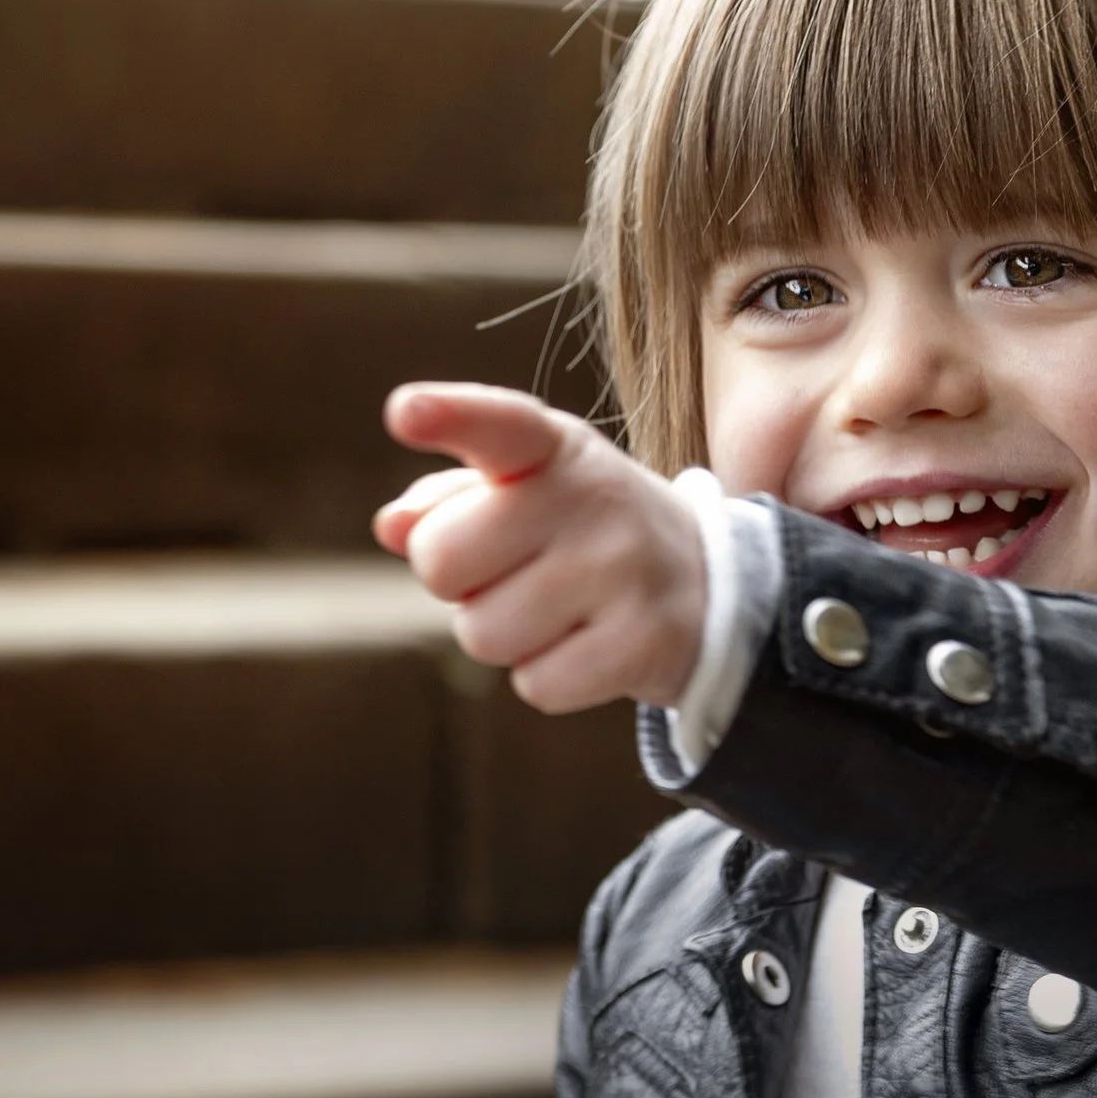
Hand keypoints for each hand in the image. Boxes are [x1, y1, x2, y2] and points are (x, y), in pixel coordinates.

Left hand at [375, 383, 706, 713]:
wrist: (705, 584)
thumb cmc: (579, 533)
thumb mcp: (523, 493)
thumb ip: (447, 500)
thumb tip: (392, 526)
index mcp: (553, 449)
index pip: (498, 424)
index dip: (450, 416)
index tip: (404, 413)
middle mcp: (594, 497)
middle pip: (441, 561)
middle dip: (458, 583)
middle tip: (515, 571)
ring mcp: (625, 569)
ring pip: (482, 635)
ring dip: (504, 635)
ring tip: (559, 608)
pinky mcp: (643, 641)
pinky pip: (536, 684)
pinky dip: (549, 677)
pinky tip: (589, 644)